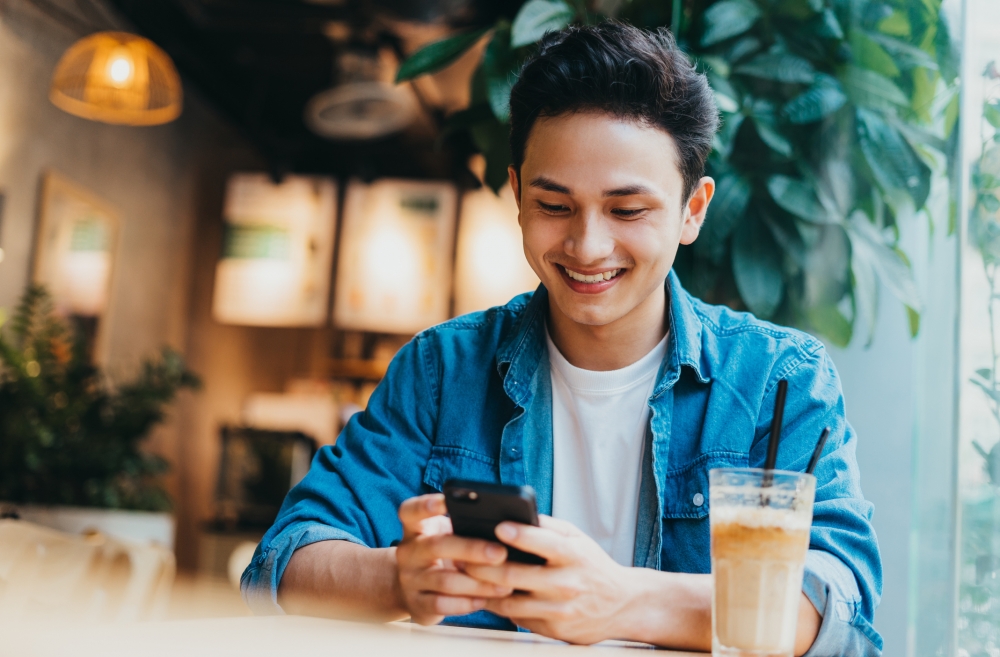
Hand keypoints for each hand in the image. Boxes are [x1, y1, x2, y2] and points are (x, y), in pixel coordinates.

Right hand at [395, 494, 512, 624]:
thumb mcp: (445, 535)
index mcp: (415, 529)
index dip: (426, 505)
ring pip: (445, 581)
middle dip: (471, 549)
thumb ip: (463, 528)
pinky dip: (466, 603)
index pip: (411, 511)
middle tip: (501, 553)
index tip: (447, 500)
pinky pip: (442, 605)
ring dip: (478, 583)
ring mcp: (409, 580)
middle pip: (436, 546)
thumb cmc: (440, 554)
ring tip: (505, 584)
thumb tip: (504, 525)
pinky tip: (485, 600)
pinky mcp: (416, 604)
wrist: (411, 588)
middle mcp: (408, 552)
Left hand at [463, 515, 631, 643]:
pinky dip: (497, 605)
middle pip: (514, 576)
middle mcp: (567, 583)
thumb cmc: (592, 566)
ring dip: (482, 588)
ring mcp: (559, 609)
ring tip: (465, 575)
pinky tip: (484, 594)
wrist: (622, 605)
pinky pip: (516, 617)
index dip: (520, 535)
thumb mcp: (578, 540)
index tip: (498, 526)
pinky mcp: (552, 629)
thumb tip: (515, 514)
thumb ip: (548, 528)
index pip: (545, 543)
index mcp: (574, 555)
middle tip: (462, 555)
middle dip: (482, 565)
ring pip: (509, 601)